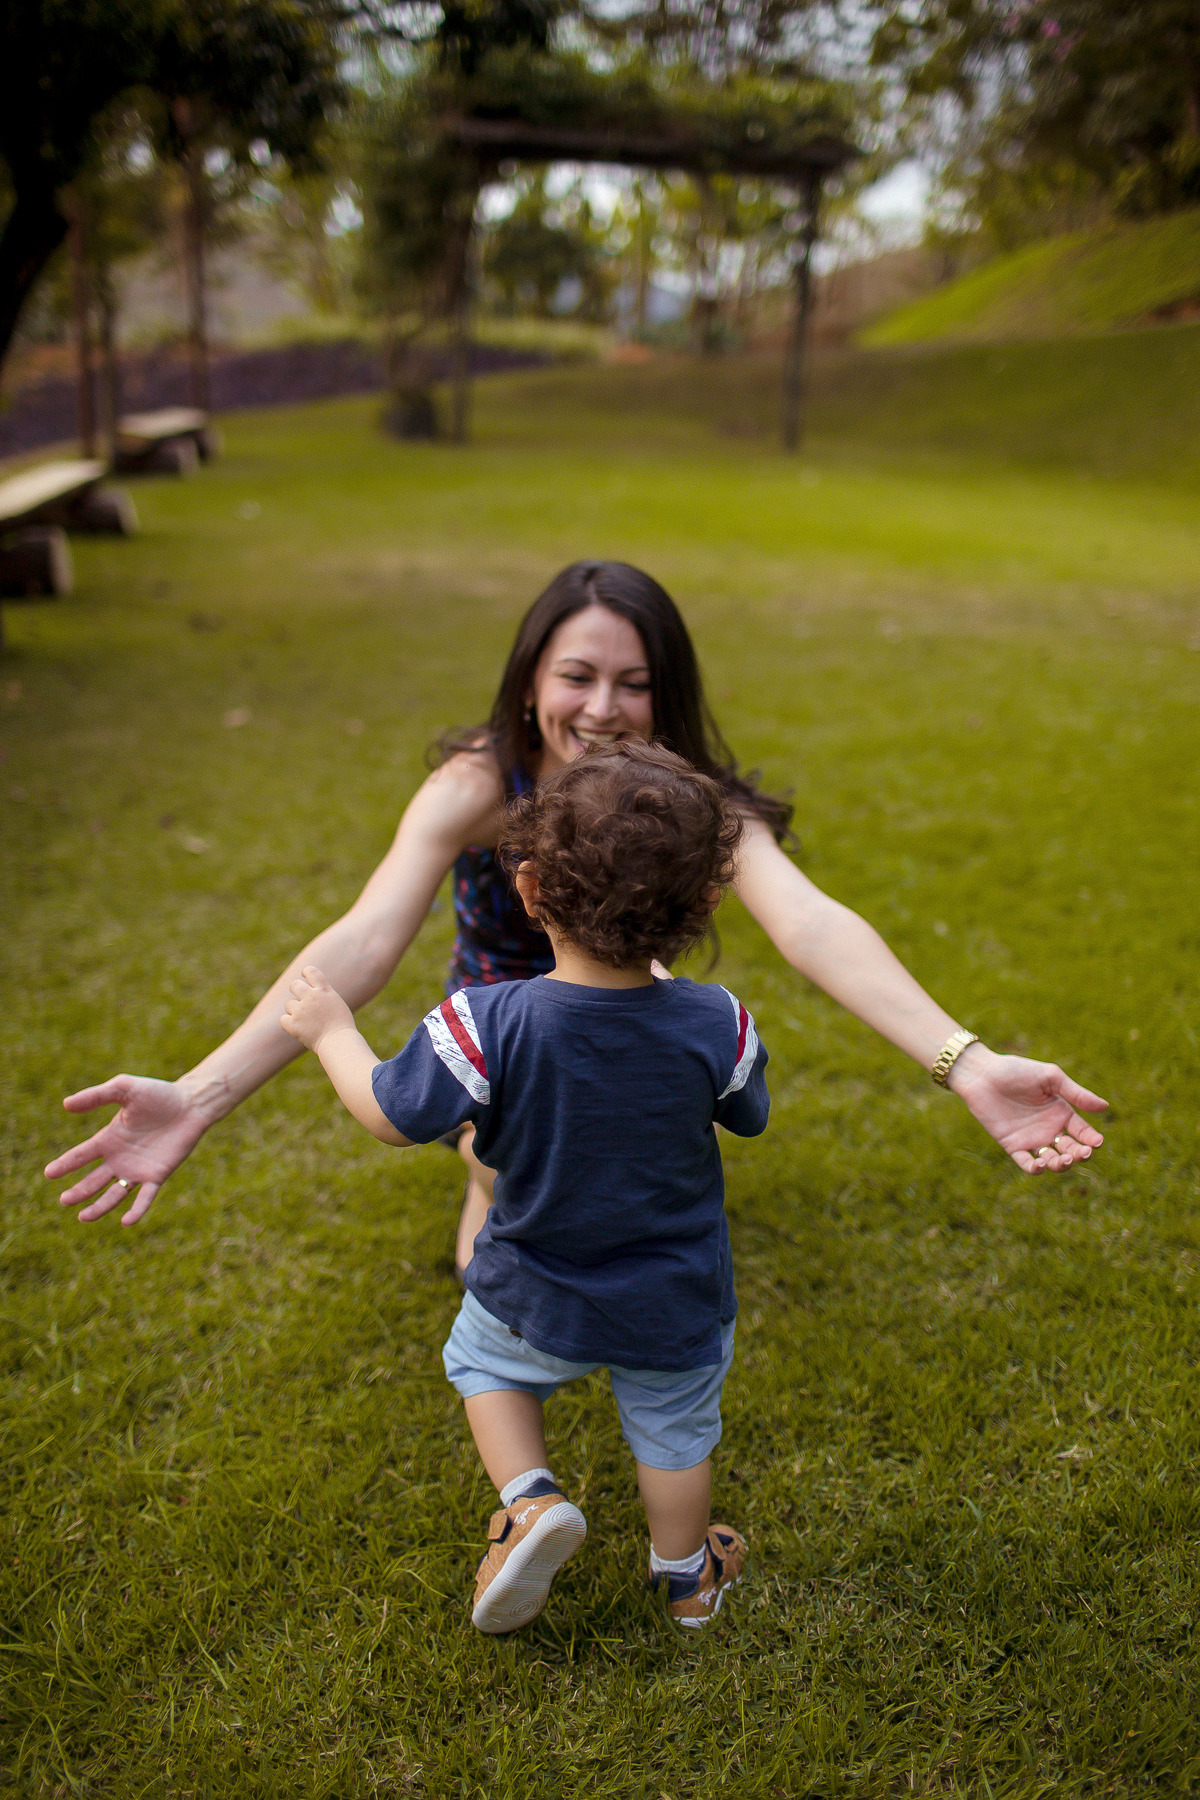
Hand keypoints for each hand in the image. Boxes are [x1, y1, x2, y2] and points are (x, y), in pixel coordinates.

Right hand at [45, 1076, 211, 1224]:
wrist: (191, 1103)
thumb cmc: (158, 1094)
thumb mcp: (124, 1089)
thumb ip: (96, 1096)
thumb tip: (65, 1104)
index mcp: (109, 1140)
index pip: (82, 1155)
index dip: (66, 1164)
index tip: (49, 1173)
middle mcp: (120, 1158)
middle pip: (94, 1180)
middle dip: (79, 1191)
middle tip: (64, 1200)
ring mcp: (138, 1170)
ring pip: (114, 1194)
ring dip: (99, 1206)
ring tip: (83, 1217)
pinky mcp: (157, 1176)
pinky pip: (145, 1197)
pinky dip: (136, 1210)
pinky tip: (126, 1221)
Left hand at [279, 965, 354, 1052]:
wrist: (338, 1042)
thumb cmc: (342, 1026)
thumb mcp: (336, 1004)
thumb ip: (323, 996)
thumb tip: (311, 992)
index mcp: (324, 990)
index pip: (311, 971)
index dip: (306, 972)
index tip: (304, 975)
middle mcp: (311, 997)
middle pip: (294, 985)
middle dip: (296, 991)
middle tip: (302, 1001)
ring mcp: (301, 1010)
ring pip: (289, 1004)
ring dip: (294, 1011)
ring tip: (307, 1021)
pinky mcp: (293, 1024)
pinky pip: (283, 1019)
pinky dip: (289, 1023)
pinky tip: (298, 1028)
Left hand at [948, 1043, 1106, 1172]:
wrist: (983, 1074)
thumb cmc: (1017, 1071)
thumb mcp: (1050, 1078)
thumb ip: (1076, 1093)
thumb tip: (1105, 1107)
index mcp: (1062, 1113)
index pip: (1083, 1132)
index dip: (1091, 1139)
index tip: (1096, 1143)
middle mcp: (1049, 1129)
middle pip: (1070, 1150)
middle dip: (1078, 1155)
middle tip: (1081, 1153)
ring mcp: (1031, 1139)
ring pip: (1052, 1160)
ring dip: (1060, 1164)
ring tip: (1061, 1159)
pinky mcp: (1013, 1146)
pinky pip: (1026, 1163)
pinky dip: (1035, 1168)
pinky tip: (1039, 1165)